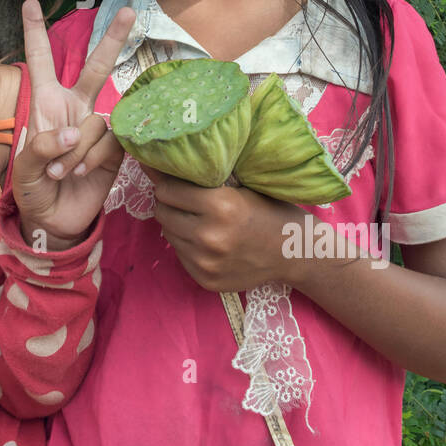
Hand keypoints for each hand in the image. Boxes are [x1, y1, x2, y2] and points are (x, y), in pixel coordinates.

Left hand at [10, 0, 135, 250]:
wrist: (54, 220)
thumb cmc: (33, 188)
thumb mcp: (24, 168)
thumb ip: (44, 146)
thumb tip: (74, 132)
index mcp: (46, 104)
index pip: (42, 61)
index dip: (35, 33)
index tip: (30, 2)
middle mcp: (75, 108)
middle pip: (96, 67)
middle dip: (112, 40)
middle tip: (129, 10)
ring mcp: (97, 127)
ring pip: (97, 121)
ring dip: (77, 149)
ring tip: (62, 172)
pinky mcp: (116, 149)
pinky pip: (111, 142)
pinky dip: (93, 157)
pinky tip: (82, 172)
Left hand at [143, 165, 305, 291]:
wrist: (292, 251)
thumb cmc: (266, 210)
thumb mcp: (237, 186)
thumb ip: (199, 178)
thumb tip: (152, 165)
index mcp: (220, 205)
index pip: (166, 191)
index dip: (168, 184)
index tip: (175, 182)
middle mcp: (209, 236)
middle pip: (162, 213)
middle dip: (170, 204)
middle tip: (186, 201)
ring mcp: (206, 262)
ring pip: (168, 234)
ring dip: (177, 225)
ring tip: (199, 221)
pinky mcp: (205, 279)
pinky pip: (180, 255)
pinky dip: (187, 246)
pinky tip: (208, 241)